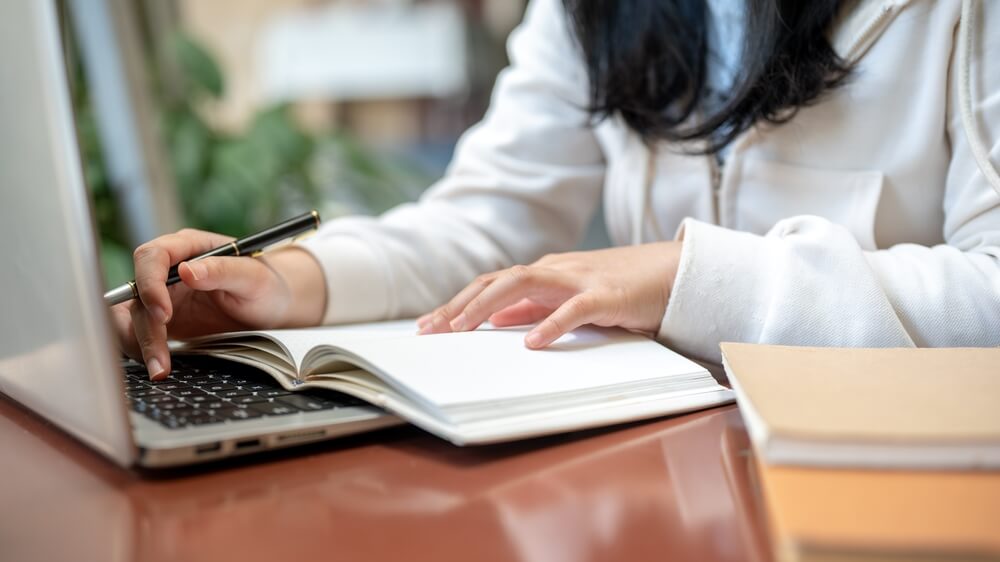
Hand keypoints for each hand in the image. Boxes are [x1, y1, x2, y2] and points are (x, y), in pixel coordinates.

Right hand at [112, 228, 325, 379]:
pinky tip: (159, 365)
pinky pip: (140, 333)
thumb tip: (187, 271)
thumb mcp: (253, 277)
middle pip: (136, 291)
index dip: (150, 284)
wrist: (271, 307)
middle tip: (161, 357)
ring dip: (139, 343)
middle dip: (144, 326)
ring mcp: (164, 296)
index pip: (152, 256)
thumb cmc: (266, 284)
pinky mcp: (163, 320)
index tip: (162, 314)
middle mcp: (169, 270)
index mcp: (189, 248)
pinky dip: (143, 350)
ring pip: (133, 316)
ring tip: (160, 370)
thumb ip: (223, 270)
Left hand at [416, 242, 682, 347]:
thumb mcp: (570, 298)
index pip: (490, 285)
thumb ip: (534, 307)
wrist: (674, 272)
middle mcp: (555, 270)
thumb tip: (494, 319)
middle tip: (430, 330)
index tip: (427, 326)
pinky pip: (574, 309)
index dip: (457, 303)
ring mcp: (580, 279)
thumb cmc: (622, 287)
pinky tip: (532, 344)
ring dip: (488, 305)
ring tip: (462, 329)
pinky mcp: (607, 295)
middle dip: (460, 305)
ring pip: (524, 283)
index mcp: (544, 273)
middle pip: (497, 281)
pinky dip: (552, 324)